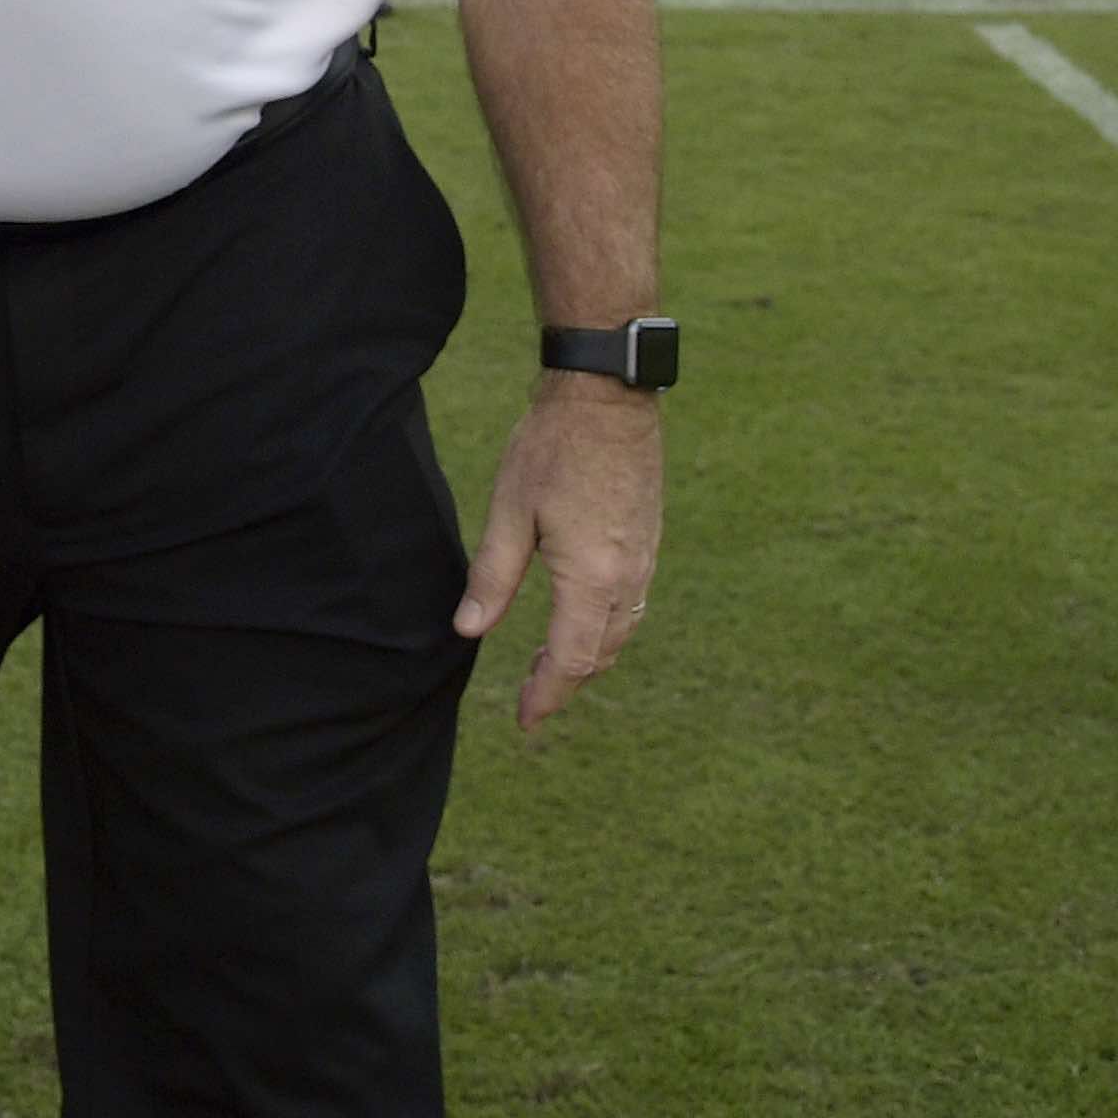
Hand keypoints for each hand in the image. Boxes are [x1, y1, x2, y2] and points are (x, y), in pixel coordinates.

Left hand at [453, 375, 661, 731]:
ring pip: (621, 631)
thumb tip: (468, 630)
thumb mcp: (509, 511)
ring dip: (588, 656)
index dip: (546, 695)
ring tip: (551, 664)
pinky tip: (583, 619)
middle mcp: (627, 578)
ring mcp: (645, 560)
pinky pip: (633, 604)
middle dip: (565, 681)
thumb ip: (492, 576)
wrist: (607, 398)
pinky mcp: (649, 541)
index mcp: (592, 579)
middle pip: (600, 654)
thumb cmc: (552, 448)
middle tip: (529, 694)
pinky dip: (607, 627)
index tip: (524, 719)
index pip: (571, 661)